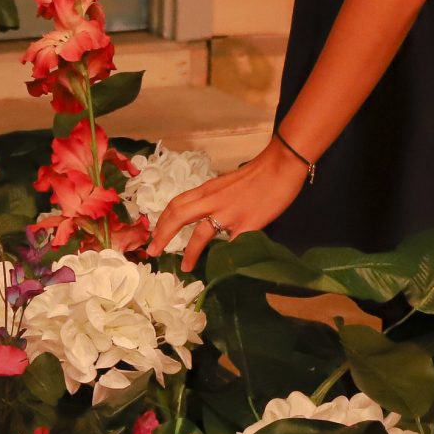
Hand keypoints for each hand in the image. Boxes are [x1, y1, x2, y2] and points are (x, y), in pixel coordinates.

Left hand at [145, 141, 310, 272]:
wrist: (280, 165)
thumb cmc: (257, 173)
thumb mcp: (227, 183)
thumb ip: (214, 198)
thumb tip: (206, 216)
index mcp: (207, 190)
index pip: (176, 204)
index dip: (162, 221)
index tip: (154, 234)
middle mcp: (213, 200)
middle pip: (179, 216)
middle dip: (162, 235)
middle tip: (153, 251)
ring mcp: (230, 213)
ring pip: (200, 234)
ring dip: (190, 252)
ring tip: (185, 267)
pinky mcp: (248, 223)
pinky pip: (232, 244)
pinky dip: (224, 257)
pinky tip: (221, 268)